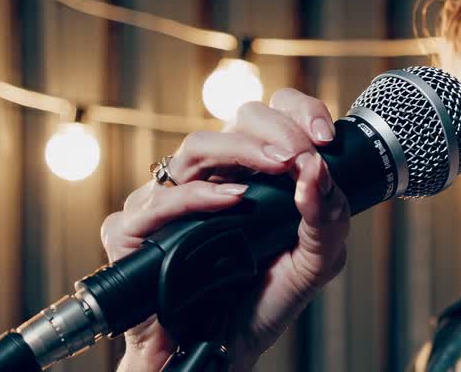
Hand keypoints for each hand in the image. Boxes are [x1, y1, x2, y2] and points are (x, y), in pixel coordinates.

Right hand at [101, 90, 349, 371]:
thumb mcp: (316, 261)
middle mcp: (211, 177)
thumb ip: (327, 217)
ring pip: (195, 148)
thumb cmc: (263, 300)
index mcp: (253, 171)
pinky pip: (156, 202)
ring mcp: (169, 200)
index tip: (326, 135)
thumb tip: (318, 168)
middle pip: (236, 121)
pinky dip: (197, 196)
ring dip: (242, 150)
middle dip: (277, 129)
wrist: (223, 351)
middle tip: (304, 152)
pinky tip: (231, 201)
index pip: (270, 115)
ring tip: (279, 165)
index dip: (296, 111)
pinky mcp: (133, 232)